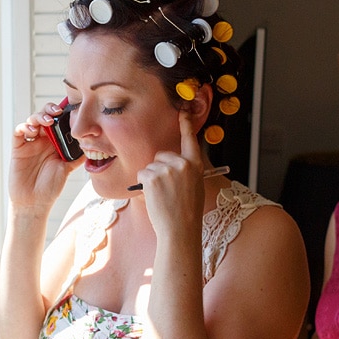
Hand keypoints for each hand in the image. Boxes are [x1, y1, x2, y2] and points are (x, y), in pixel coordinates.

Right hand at [9, 100, 79, 208]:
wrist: (34, 202)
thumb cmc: (50, 187)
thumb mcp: (67, 169)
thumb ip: (76, 157)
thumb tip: (92, 146)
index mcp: (55, 143)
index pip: (59, 122)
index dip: (63, 113)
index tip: (71, 110)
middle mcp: (43, 140)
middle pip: (45, 116)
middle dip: (50, 109)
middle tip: (57, 112)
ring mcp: (30, 143)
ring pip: (32, 120)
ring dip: (39, 116)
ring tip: (47, 121)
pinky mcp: (18, 148)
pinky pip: (19, 132)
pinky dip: (25, 127)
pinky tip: (33, 131)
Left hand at [137, 109, 204, 240]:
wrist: (180, 229)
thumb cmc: (186, 211)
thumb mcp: (193, 186)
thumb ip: (185, 171)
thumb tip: (169, 164)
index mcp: (196, 165)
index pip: (190, 140)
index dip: (185, 124)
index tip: (183, 110)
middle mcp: (182, 164)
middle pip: (162, 154)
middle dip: (159, 168)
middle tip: (166, 188)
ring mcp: (167, 169)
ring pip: (151, 166)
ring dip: (152, 179)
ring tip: (162, 196)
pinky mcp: (153, 176)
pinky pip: (142, 174)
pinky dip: (144, 184)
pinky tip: (154, 196)